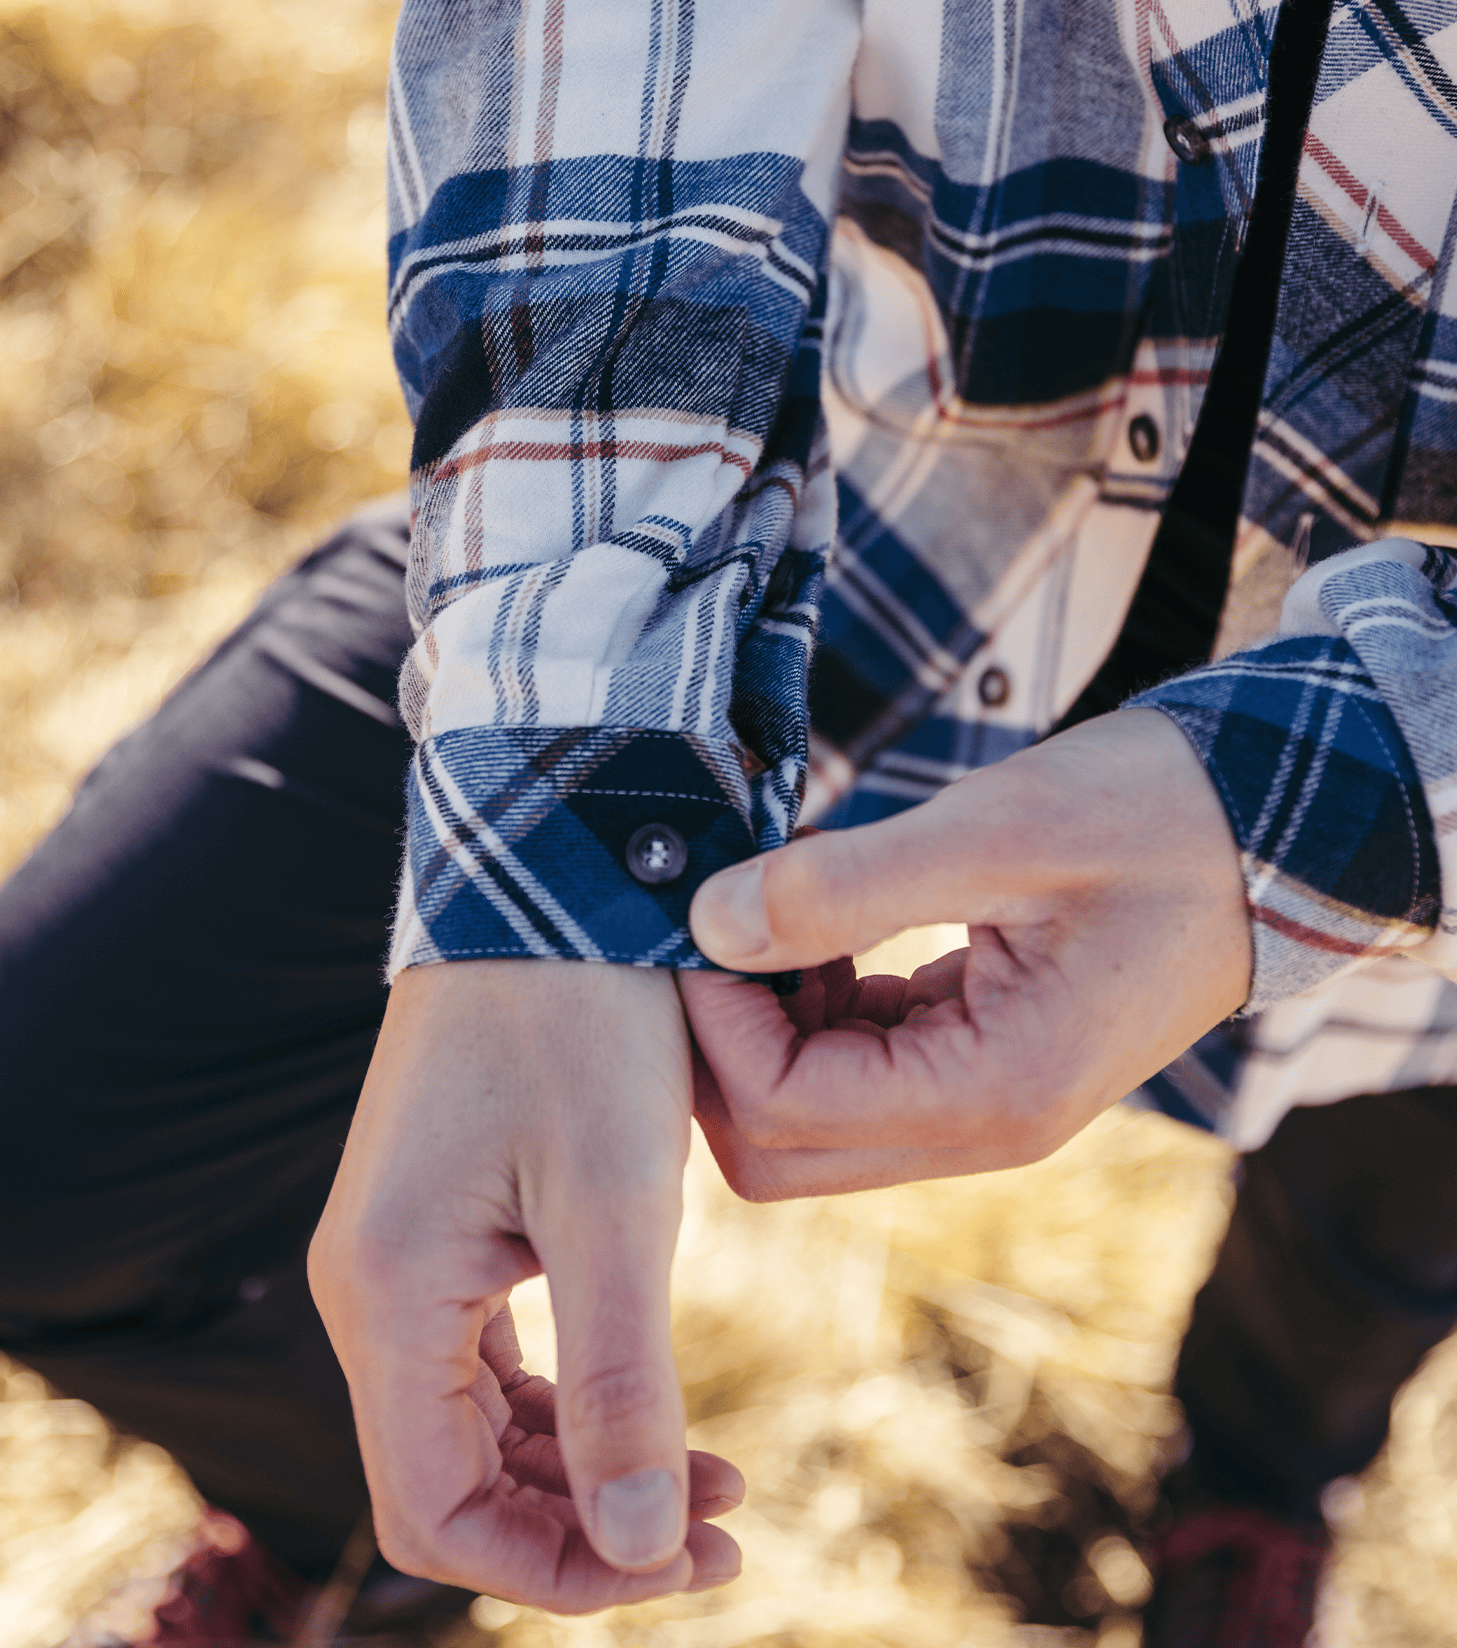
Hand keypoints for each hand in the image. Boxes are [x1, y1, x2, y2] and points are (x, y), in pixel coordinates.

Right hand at [308, 961, 742, 1612]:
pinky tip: (651, 1393)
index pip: (435, 1512)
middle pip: (452, 1477)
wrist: (550, 877)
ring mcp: (400, 1250)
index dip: (556, 1569)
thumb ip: (619, 1385)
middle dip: (584, 1526)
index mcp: (389, 1296)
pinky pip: (487, 1352)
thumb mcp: (616, 1206)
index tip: (682, 1561)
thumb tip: (639, 1550)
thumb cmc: (583, 1022)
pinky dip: (565, 1397)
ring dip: (582, 1467)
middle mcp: (371, 1287)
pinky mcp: (441, 1218)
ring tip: (711, 1475)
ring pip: (473, 1422)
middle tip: (719, 1526)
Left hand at [683, 709, 1250, 1198]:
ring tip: (775, 903)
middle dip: (720, 1045)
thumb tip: (708, 921)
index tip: (700, 912)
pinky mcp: (978, 1064)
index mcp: (996, 1091)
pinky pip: (857, 1070)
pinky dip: (813, 1006)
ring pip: (808, 1115)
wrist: (1268, 837)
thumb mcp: (999, 831)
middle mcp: (984, 1126)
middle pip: (778, 1148)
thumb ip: (846, 885)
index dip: (712, 1023)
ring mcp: (982, 1104)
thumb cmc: (1153, 820)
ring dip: (765, 1023)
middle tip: (718, 922)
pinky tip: (824, 920)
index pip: (781, 1110)